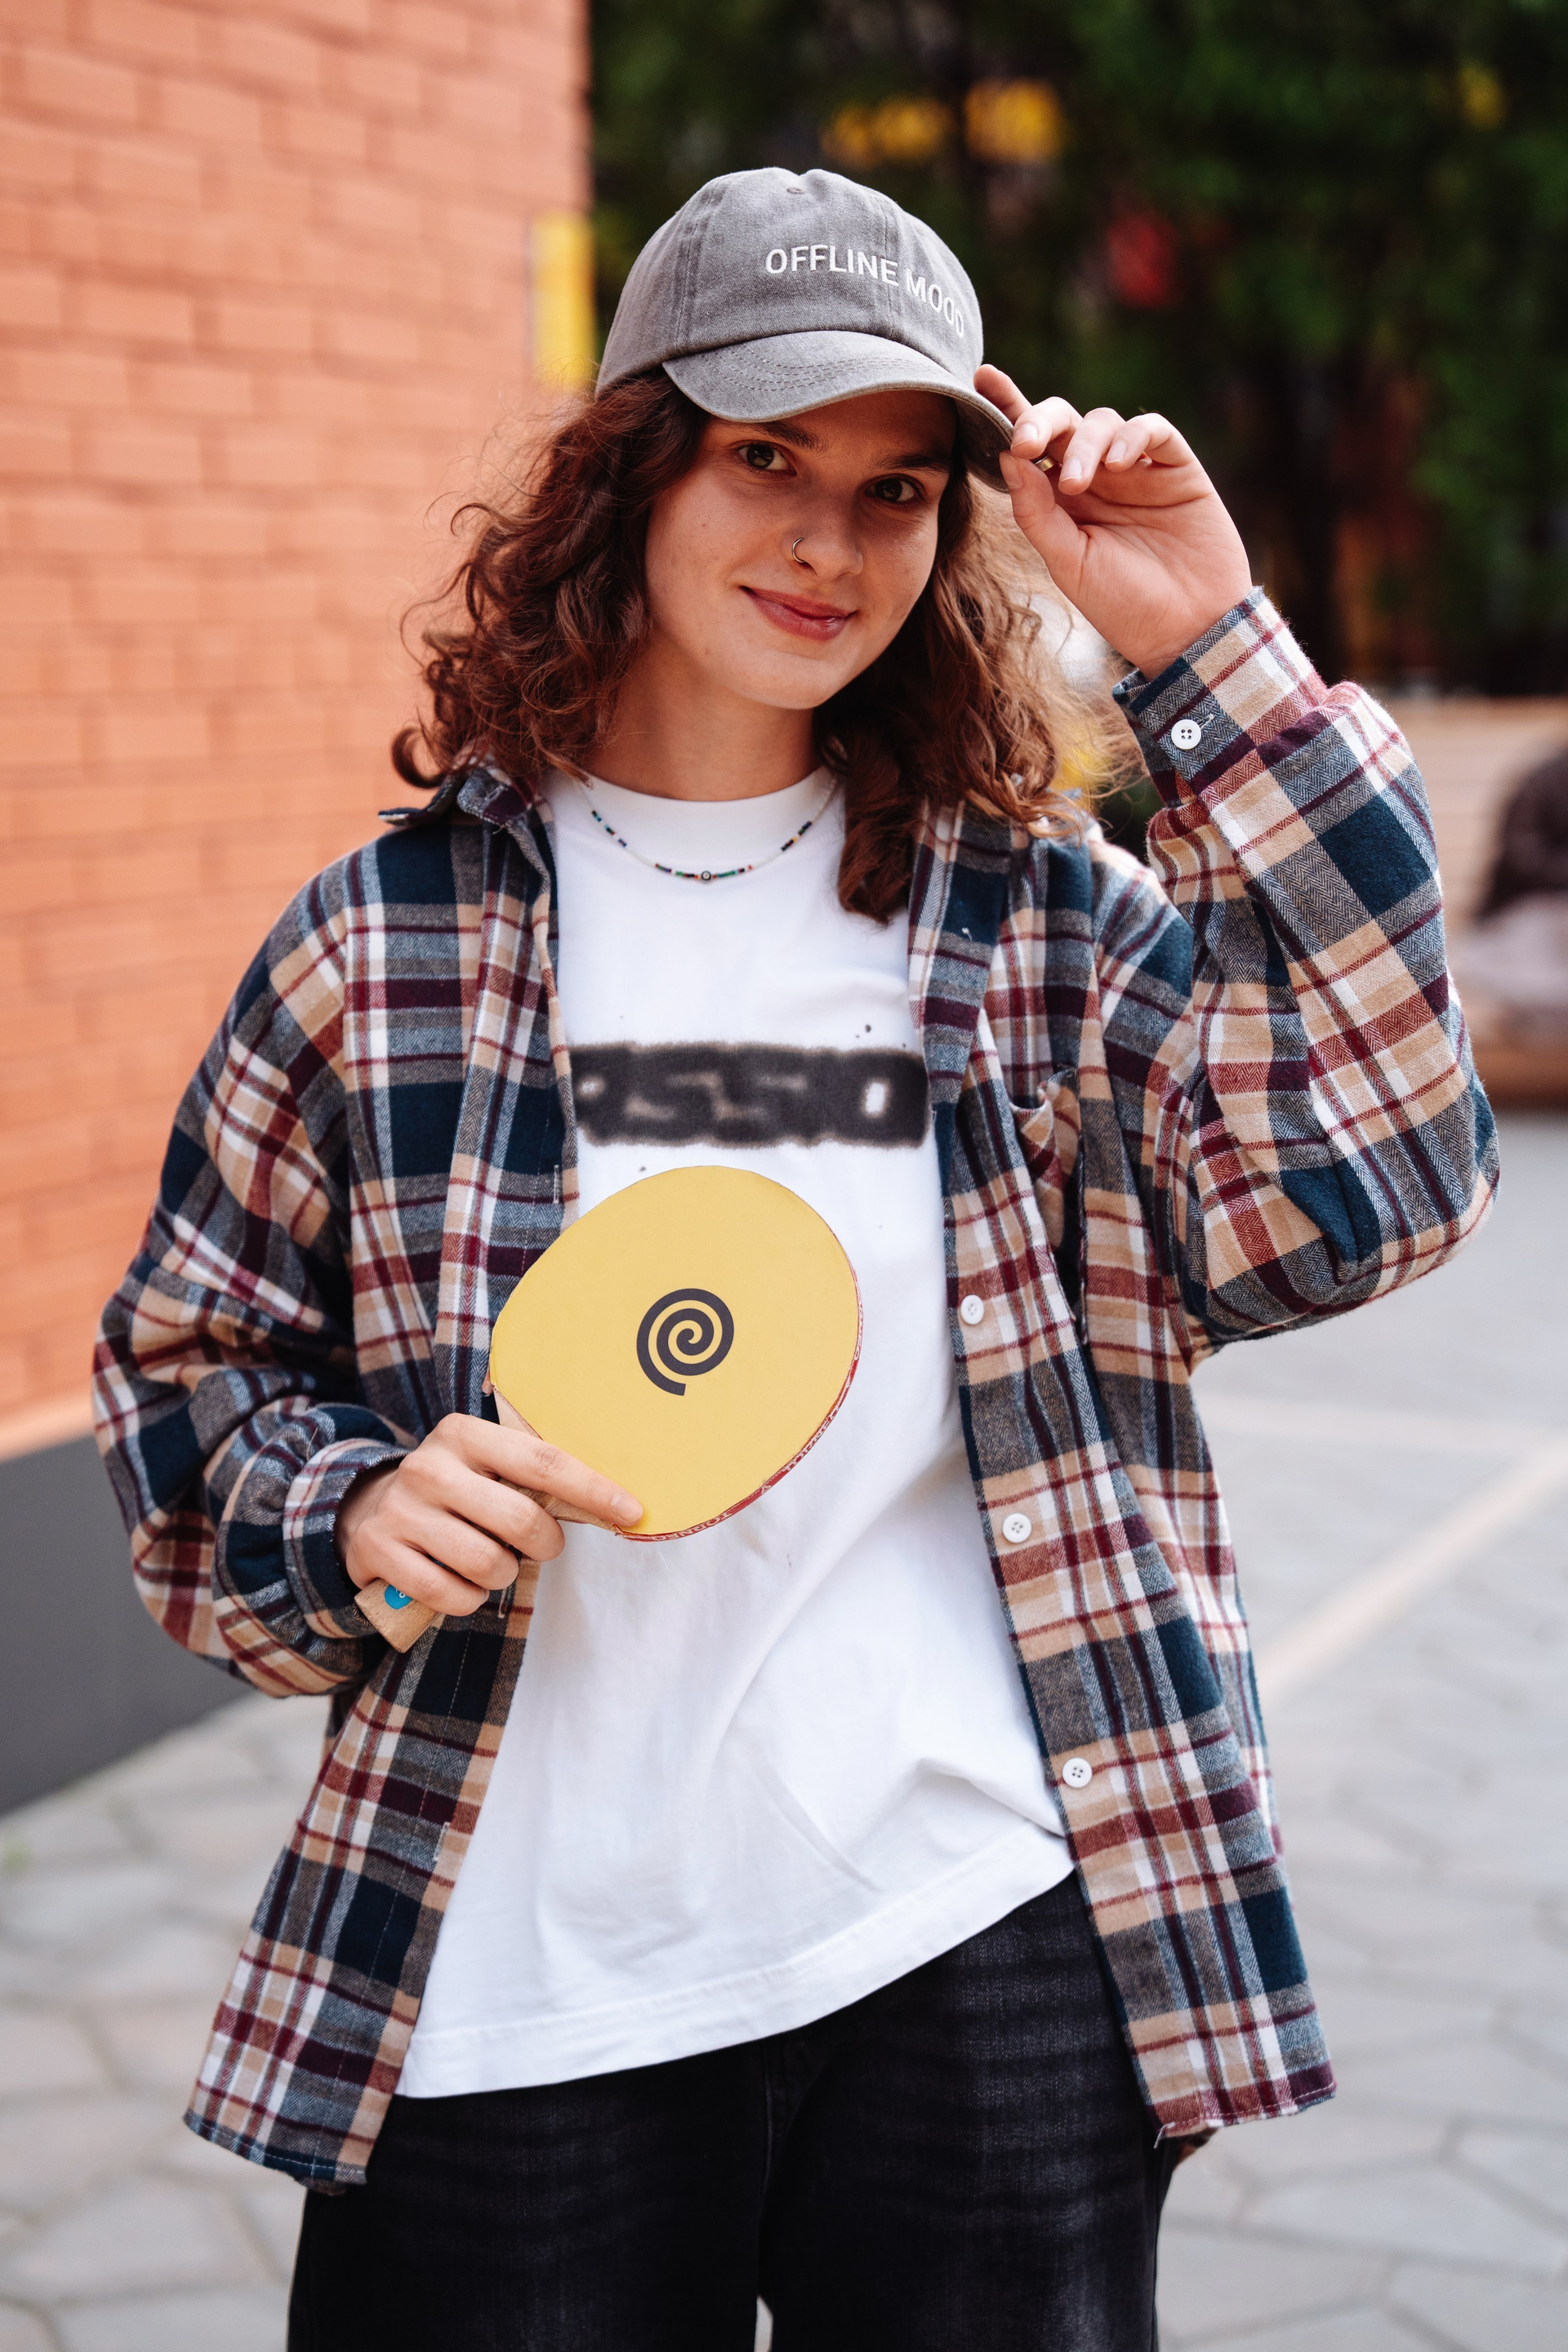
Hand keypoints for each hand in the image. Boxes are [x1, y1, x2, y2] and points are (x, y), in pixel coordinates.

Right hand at [335, 1414, 642, 1617]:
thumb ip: (537, 1477)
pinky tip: (461, 1582)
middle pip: (520, 1520)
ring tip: (492, 1560)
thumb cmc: (458, 1491)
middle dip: (546, 1544)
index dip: (592, 1490)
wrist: (367, 1511)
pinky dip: (469, 1599)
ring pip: (488, 1564)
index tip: (632, 1512)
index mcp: (464, 1434)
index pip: (543, 1462)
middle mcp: (429, 1466)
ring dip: (504, 1574)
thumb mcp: (488, 1466)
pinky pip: (451, 1595)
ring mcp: (400, 1510)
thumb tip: (615, 1504)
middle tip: (543, 1545)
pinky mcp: (379, 1553)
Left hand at [976, 366, 1252, 678]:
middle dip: (1040, 421)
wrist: (1187, 630)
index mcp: (1061, 501)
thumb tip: (1008, 456)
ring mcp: (1137, 470)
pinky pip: (1152, 430)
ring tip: (1078, 485)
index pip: (1030, 447)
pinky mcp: (1176, 467)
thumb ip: (1037, 512)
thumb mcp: (1067, 562)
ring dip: (1084, 445)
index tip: (981, 380)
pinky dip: (1133, 437)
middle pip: (1062, 423)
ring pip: (1102, 423)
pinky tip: (1120, 464)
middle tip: (1026, 443)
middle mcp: (1096, 478)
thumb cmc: (1123, 605)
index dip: (1007, 409)